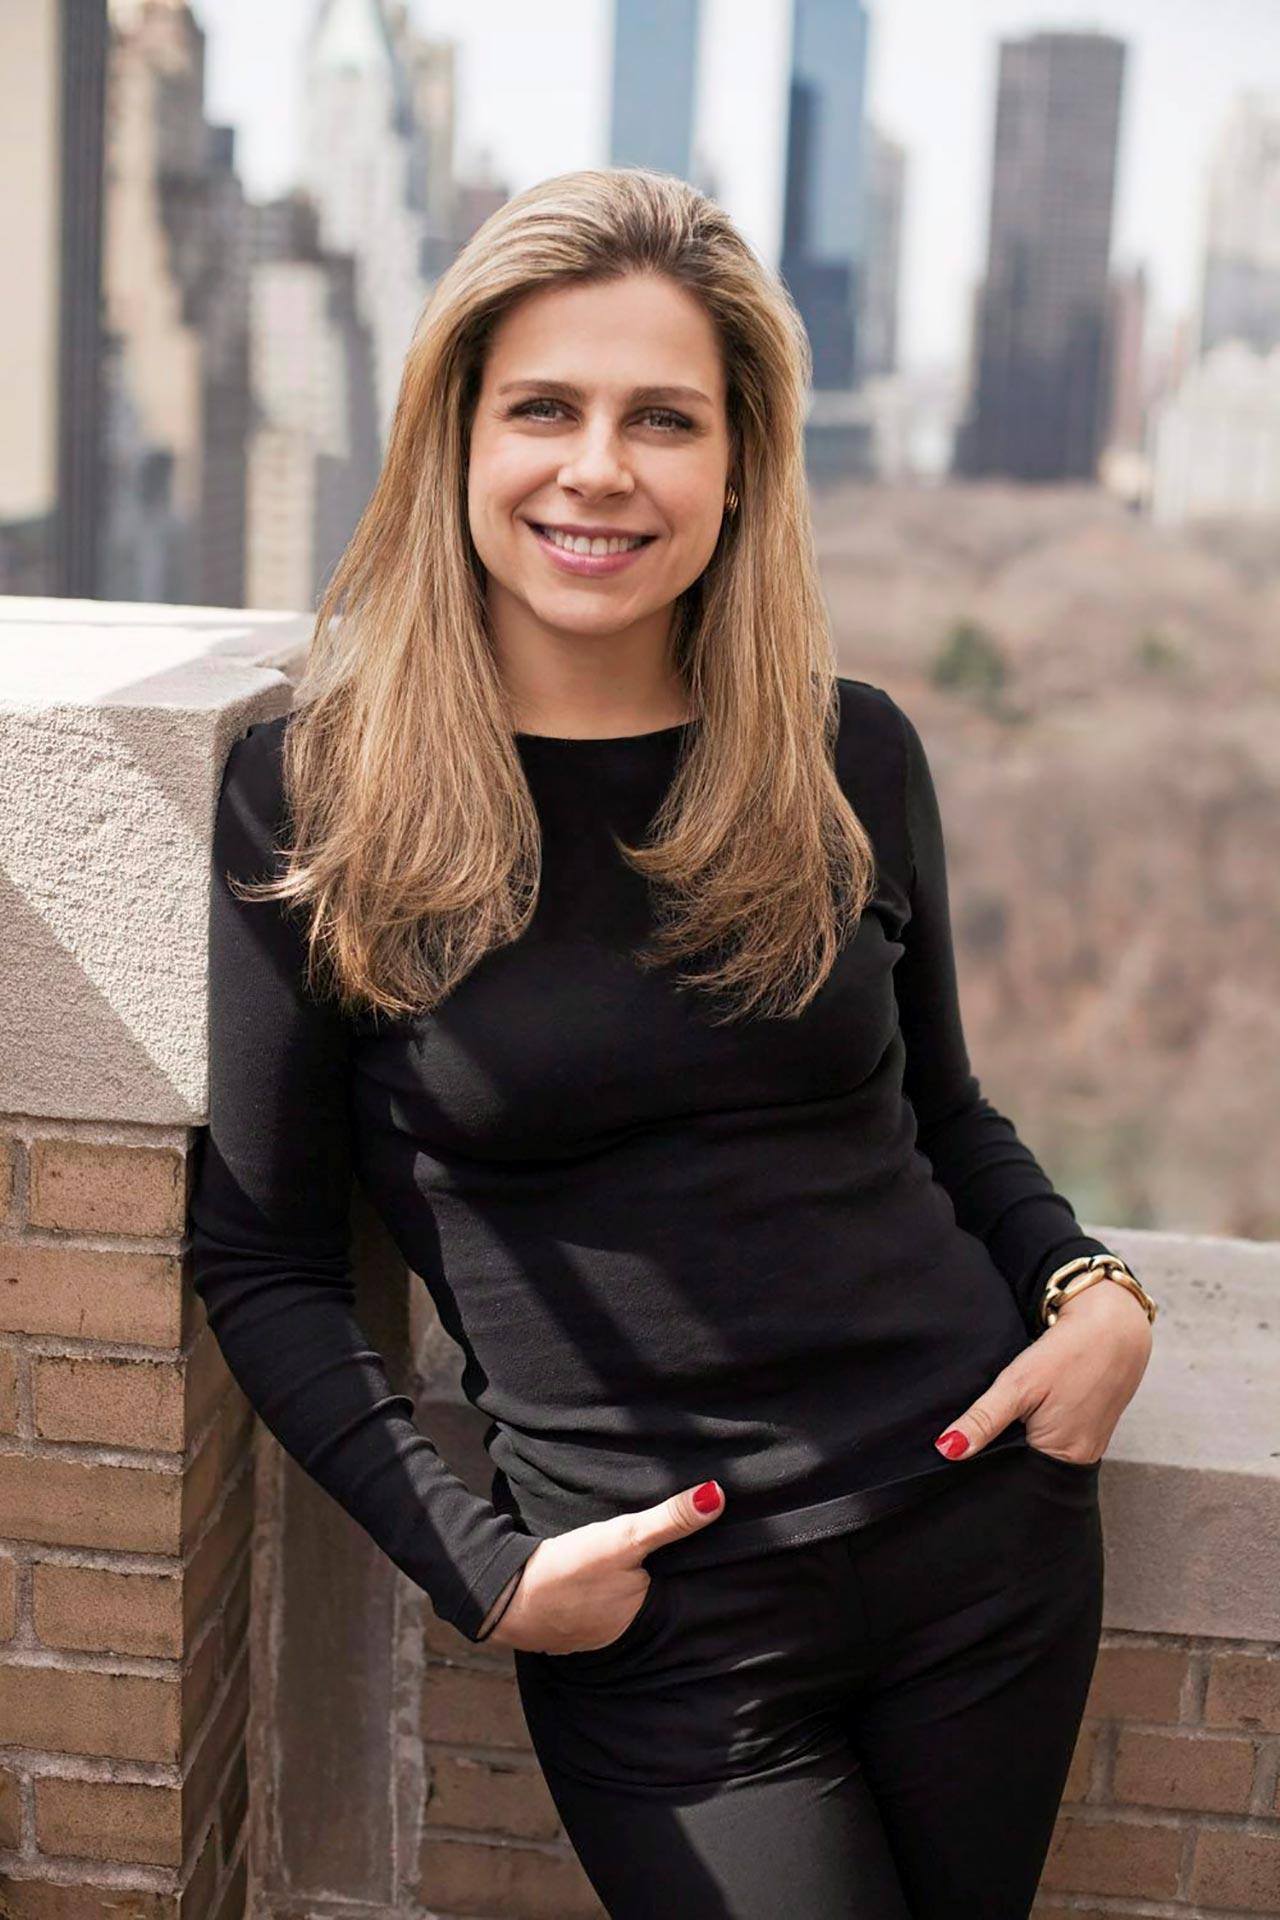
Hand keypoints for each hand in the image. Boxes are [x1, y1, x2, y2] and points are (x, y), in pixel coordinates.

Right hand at [482, 1478, 725, 1652]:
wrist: (502, 1595)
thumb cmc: (568, 1570)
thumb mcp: (624, 1538)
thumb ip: (670, 1520)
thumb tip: (717, 1496)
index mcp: (645, 1618)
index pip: (682, 1596)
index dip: (694, 1578)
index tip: (711, 1558)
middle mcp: (622, 1634)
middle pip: (650, 1601)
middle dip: (658, 1583)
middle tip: (669, 1555)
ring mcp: (590, 1634)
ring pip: (620, 1606)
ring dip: (625, 1590)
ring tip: (635, 1566)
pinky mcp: (564, 1625)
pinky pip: (592, 1607)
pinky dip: (596, 1595)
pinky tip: (593, 1579)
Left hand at [935, 1277, 1152, 1465]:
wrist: (1114, 1323)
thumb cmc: (1069, 1352)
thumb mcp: (1019, 1384)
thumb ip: (983, 1420)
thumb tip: (947, 1450)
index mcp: (1065, 1456)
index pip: (1015, 1479)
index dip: (988, 1466)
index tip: (963, 1452)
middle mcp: (1081, 1458)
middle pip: (1029, 1469)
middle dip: (1002, 1455)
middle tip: (978, 1431)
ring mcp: (1090, 1444)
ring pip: (1041, 1453)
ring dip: (1019, 1440)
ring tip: (1002, 1420)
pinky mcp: (1093, 1428)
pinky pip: (1057, 1439)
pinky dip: (1037, 1429)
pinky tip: (1026, 1412)